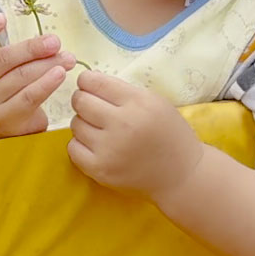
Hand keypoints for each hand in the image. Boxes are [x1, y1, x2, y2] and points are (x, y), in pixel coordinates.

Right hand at [0, 14, 75, 138]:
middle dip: (33, 48)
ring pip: (20, 78)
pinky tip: (60, 75)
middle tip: (55, 41)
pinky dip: (46, 84)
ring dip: (47, 65)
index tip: (1, 17)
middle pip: (3, 60)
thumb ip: (14, 55)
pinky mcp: (5, 121)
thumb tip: (49, 43)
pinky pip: (29, 98)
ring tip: (67, 58)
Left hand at [67, 70, 206, 198]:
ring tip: (100, 129)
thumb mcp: (154, 101)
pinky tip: (97, 145)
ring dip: (84, 123)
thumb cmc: (169, 133)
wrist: (181, 175)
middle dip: (84, 100)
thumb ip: (122, 90)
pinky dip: (81, 144)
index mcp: (137, 103)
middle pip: (80, 101)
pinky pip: (73, 148)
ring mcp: (110, 150)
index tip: (92, 87)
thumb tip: (88, 81)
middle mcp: (122, 125)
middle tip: (95, 108)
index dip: (88, 81)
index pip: (93, 82)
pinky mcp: (101, 170)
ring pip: (75, 124)